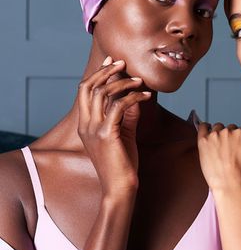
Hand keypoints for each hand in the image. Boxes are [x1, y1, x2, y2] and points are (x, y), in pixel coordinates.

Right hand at [77, 56, 150, 196]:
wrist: (120, 187)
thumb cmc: (122, 162)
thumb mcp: (124, 133)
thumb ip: (126, 114)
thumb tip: (135, 96)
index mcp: (85, 124)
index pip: (85, 91)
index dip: (98, 74)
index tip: (112, 62)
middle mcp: (85, 124)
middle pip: (89, 87)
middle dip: (106, 71)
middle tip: (123, 62)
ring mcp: (94, 129)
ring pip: (103, 93)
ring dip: (122, 82)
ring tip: (139, 80)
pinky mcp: (107, 134)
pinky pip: (119, 106)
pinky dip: (133, 97)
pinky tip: (145, 96)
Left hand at [197, 123, 240, 193]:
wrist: (229, 183)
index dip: (240, 138)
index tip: (237, 146)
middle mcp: (227, 132)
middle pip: (229, 128)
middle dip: (229, 136)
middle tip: (228, 148)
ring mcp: (214, 135)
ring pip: (217, 128)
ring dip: (218, 133)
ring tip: (218, 145)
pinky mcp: (203, 140)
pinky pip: (202, 127)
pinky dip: (204, 128)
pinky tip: (206, 133)